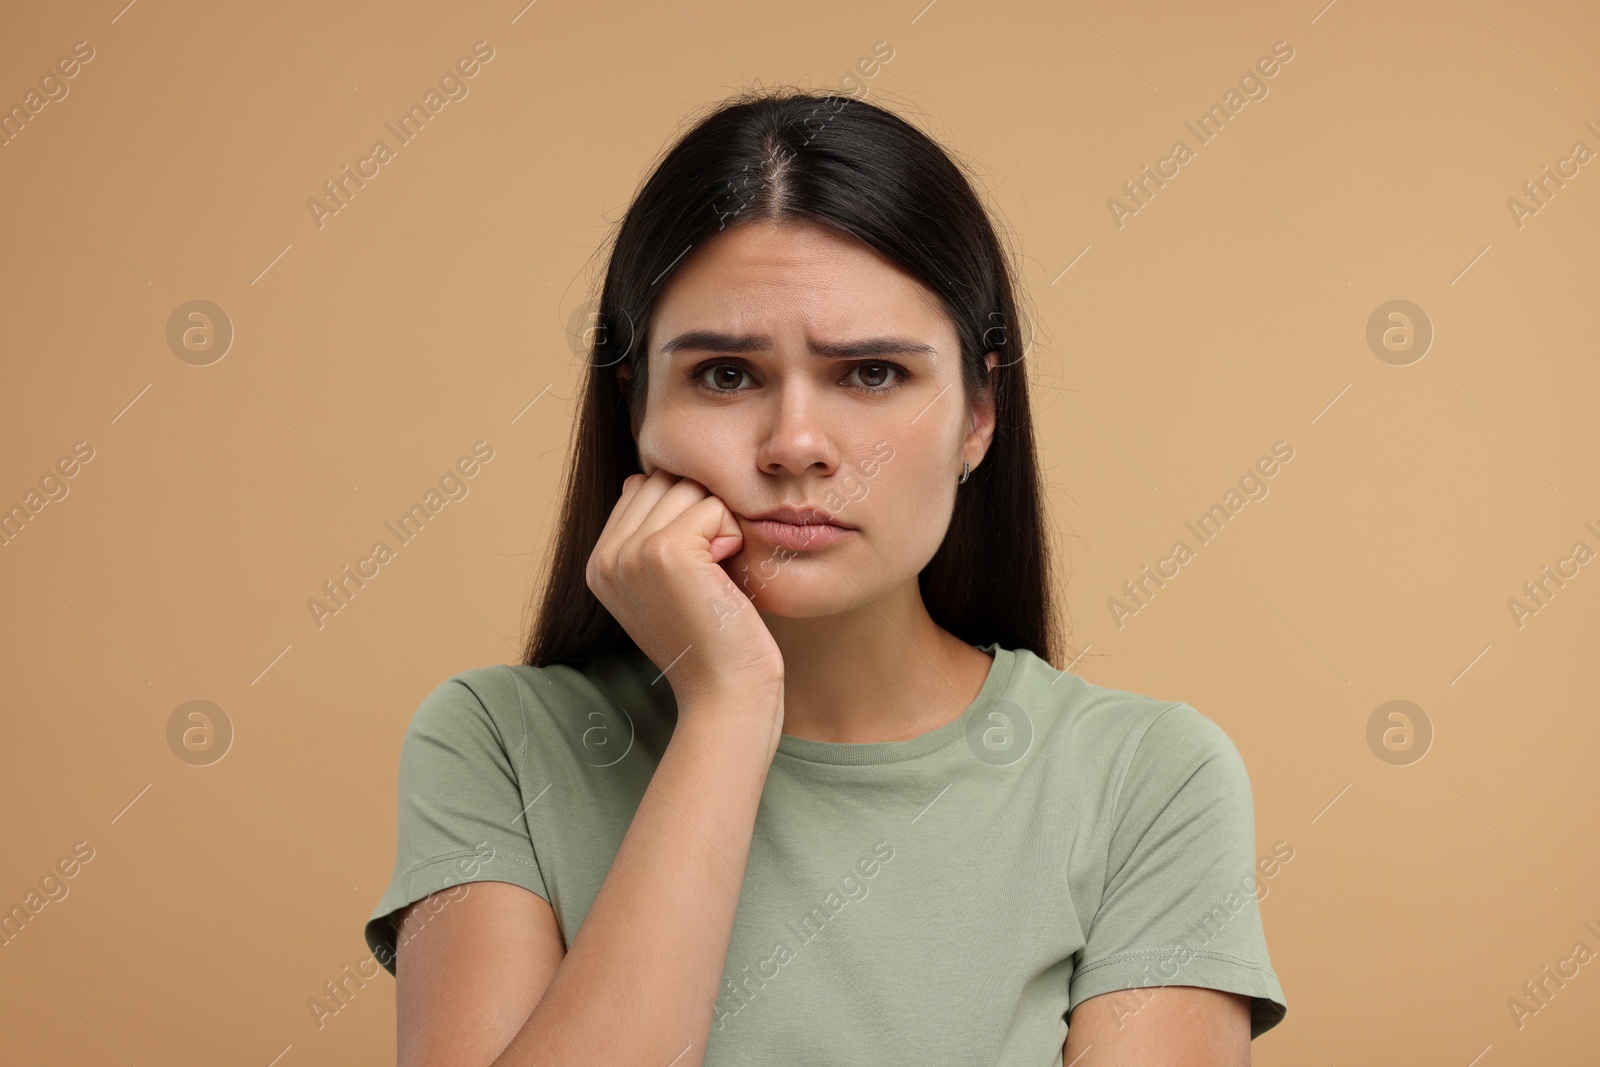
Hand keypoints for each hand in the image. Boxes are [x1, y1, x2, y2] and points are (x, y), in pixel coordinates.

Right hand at [585, 469, 785, 712]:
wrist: (726, 695)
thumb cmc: (712, 641)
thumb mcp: (666, 586)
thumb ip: (647, 535)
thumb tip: (639, 477)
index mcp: (599, 563)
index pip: (643, 489)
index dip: (686, 515)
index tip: (698, 569)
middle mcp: (605, 556)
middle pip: (665, 480)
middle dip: (703, 513)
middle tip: (712, 572)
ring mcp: (630, 552)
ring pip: (689, 488)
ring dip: (720, 524)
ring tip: (717, 575)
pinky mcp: (664, 551)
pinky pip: (712, 506)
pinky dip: (733, 536)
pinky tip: (725, 577)